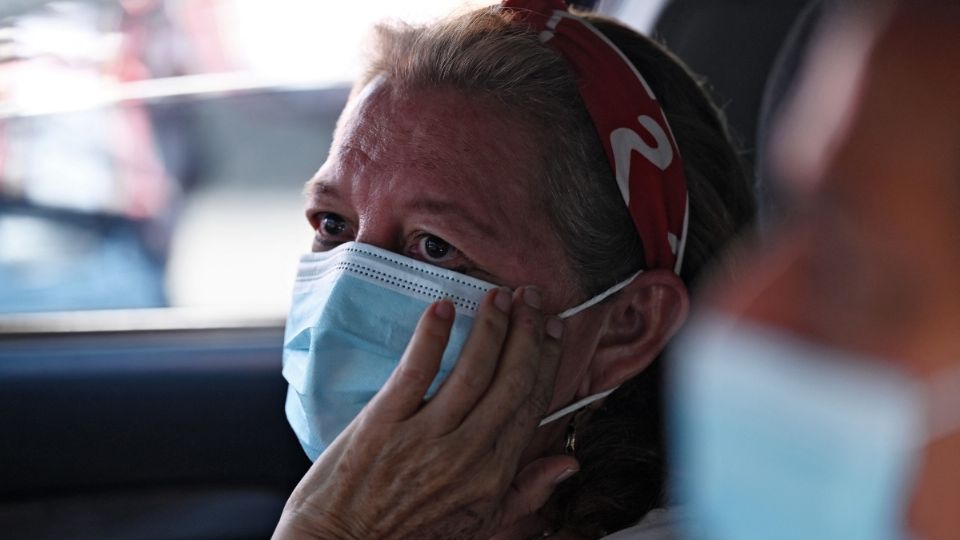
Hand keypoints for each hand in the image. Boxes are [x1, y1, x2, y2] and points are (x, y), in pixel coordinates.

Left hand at [273, 286, 576, 539]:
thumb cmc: (411, 535)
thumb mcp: (479, 525)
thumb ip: (525, 493)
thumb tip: (568, 463)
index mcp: (492, 474)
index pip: (530, 404)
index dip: (546, 361)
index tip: (552, 329)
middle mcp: (465, 453)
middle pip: (509, 380)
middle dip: (526, 332)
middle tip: (531, 297)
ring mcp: (424, 436)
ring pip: (471, 371)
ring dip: (490, 327)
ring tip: (498, 295)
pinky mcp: (384, 422)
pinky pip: (416, 371)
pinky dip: (432, 337)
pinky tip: (445, 309)